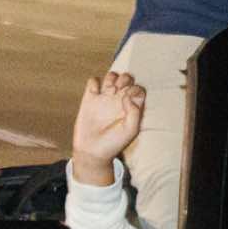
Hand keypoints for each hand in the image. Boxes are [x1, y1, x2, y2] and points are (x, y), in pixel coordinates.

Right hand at [71, 71, 145, 186]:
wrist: (92, 152)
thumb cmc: (114, 143)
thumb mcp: (131, 131)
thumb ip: (134, 112)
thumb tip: (127, 96)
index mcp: (131, 107)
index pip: (138, 88)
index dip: (135, 89)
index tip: (127, 100)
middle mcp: (119, 100)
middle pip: (126, 78)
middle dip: (124, 80)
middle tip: (119, 92)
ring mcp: (104, 98)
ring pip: (111, 75)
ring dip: (111, 78)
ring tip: (109, 91)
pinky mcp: (89, 99)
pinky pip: (93, 81)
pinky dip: (94, 82)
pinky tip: (95, 93)